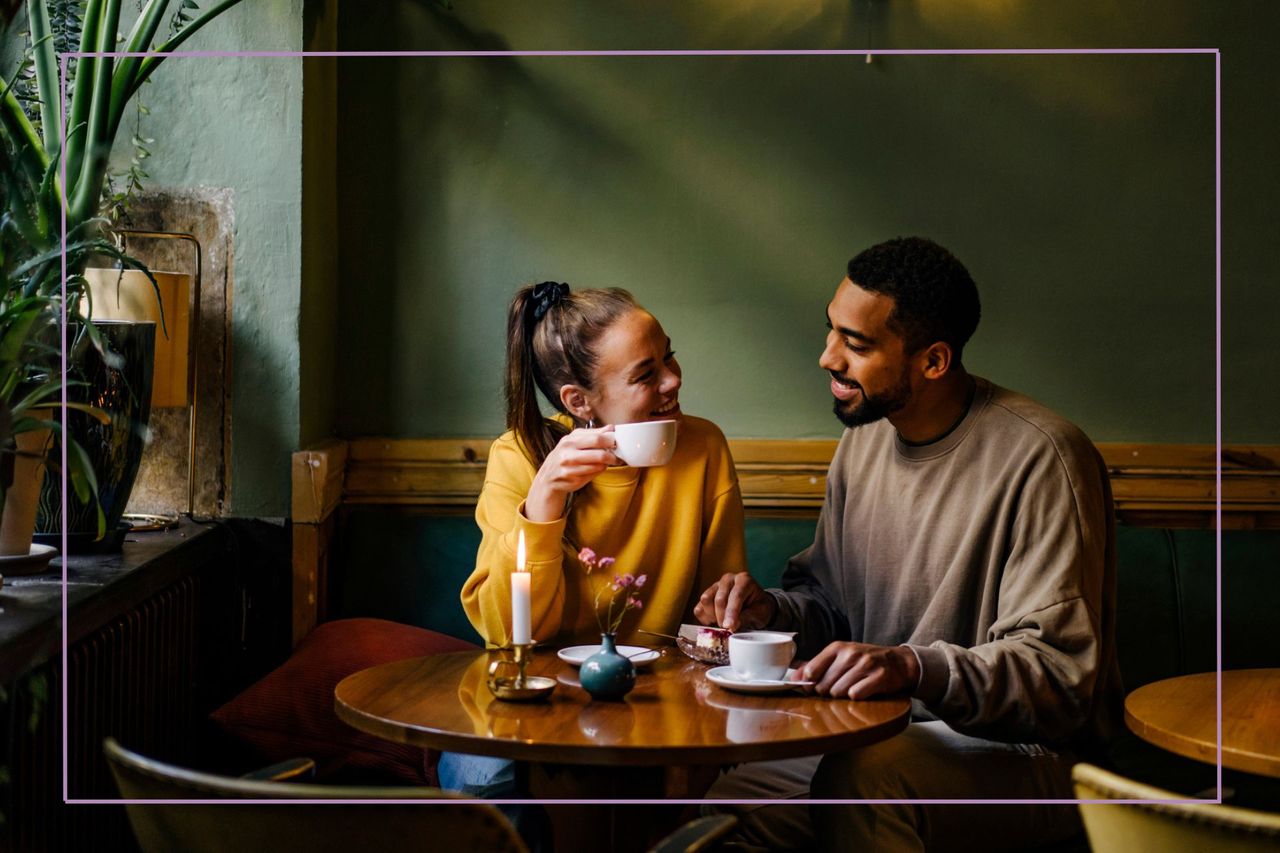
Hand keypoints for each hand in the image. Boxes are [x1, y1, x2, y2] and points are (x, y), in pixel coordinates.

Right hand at [524, 425, 618, 520]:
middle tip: (617, 456)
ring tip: (607, 462)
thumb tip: (611, 428)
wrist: (548, 476)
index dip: (611, 440)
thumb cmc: (565, 455)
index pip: (597, 438)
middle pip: (599, 453)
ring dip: (606, 464)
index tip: (617, 442)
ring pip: (598, 466)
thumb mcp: (574, 440)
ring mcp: (570, 468)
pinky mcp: (573, 479)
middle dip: (612, 455)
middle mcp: (568, 453)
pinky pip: (593, 474)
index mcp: (569, 440)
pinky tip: (596, 468)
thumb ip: (593, 434)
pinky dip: (598, 471)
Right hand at [693, 572, 775, 631]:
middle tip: (729, 628)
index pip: (736, 596)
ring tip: (723, 622)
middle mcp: (728, 579)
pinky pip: (699, 608)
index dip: (732, 612)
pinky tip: (715, 621)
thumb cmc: (758, 608)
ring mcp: (715, 586)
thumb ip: (747, 618)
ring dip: (713, 616)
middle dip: (723, 617)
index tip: (729, 626)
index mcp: (744, 580)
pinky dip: (705, 618)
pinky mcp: (707, 595)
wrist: (755, 605)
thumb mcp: (759, 614)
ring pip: (706, 600)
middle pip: (719, 599)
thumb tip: (733, 625)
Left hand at [800, 642, 918, 699]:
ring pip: (838, 692)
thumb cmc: (864, 661)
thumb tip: (793, 678)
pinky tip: (863, 690)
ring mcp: (865, 664)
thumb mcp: (840, 657)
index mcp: (837, 647)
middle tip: (839, 687)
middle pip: (824, 686)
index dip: (810, 684)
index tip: (814, 687)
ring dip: (842, 696)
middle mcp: (850, 654)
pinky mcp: (878, 677)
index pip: (812, 670)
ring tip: (852, 688)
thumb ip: (815, 666)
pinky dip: (857, 697)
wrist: (898, 662)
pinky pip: (856, 695)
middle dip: (828, 692)